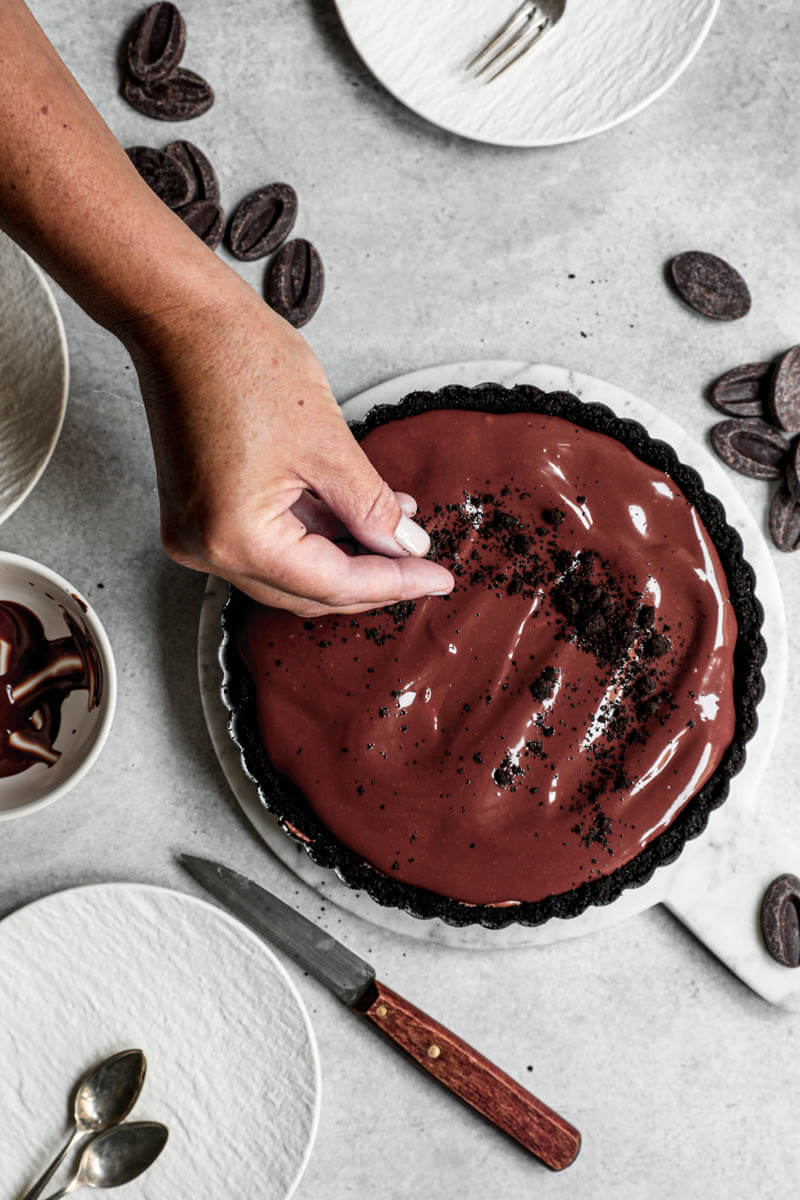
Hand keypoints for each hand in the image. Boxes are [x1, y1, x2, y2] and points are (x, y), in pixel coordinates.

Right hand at [123, 272, 454, 615]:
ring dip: (343, 554)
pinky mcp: (199, 512)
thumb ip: (371, 507)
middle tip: (422, 564)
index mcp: (236, 538)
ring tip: (397, 527)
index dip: (393, 582)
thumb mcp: (328, 443)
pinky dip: (312, 534)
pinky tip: (355, 512)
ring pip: (288, 570)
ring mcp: (197, 532)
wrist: (181, 317)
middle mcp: (207, 548)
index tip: (437, 577)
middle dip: (369, 578)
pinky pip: (266, 541)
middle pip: (307, 590)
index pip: (332, 584)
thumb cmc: (240, 362)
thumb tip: (406, 547)